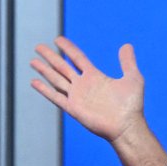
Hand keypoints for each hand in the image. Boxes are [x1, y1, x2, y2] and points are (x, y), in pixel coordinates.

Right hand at [30, 37, 166, 165]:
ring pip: (56, 79)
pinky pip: (56, 97)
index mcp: (95, 77)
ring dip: (44, 70)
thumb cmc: (132, 106)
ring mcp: (77, 97)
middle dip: (50, 57)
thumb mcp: (133, 78)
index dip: (68, 48)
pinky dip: (45, 90)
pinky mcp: (74, 109)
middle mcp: (84, 85)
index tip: (57, 39)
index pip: (77, 58)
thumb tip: (127, 45)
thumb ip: (128, 62)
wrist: (127, 126)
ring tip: (32, 61)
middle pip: (62, 67)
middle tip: (38, 47)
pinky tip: (34, 82)